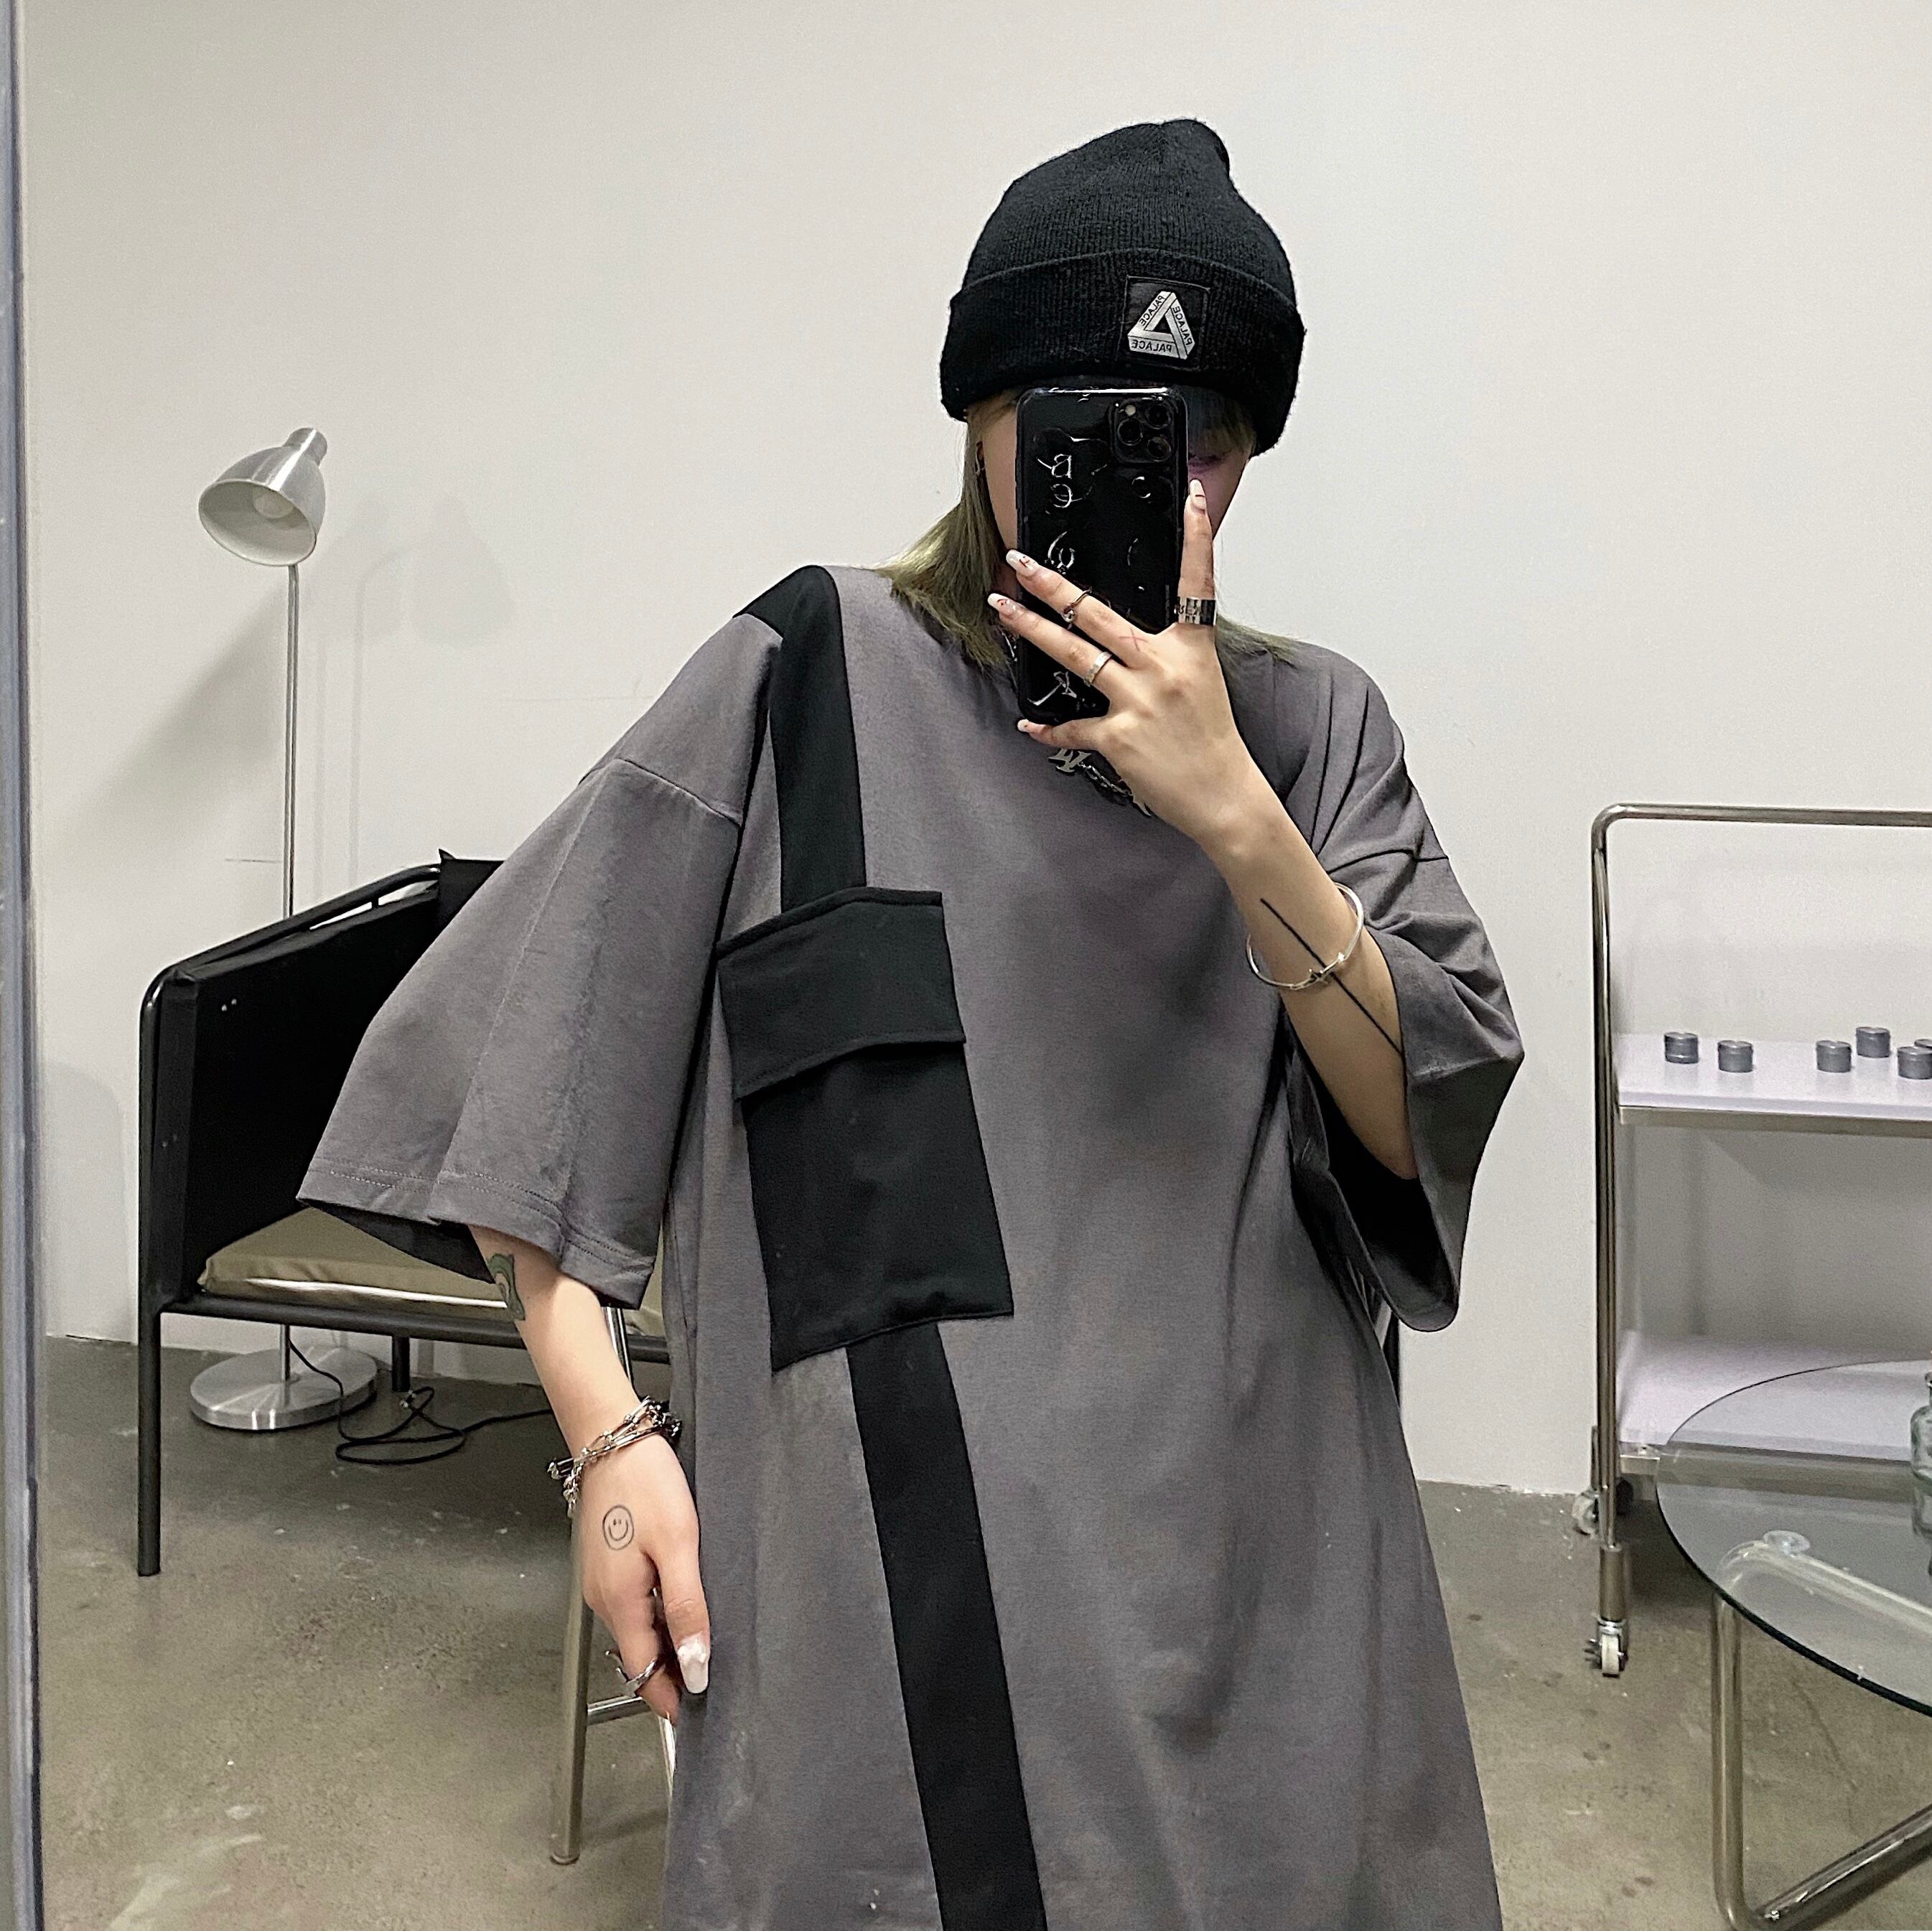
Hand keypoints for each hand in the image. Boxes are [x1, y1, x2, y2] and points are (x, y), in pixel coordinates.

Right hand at [579, 1425, 709, 1725]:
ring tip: (707, 1641)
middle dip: (673, 1672)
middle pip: (639, 1655)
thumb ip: (688, 1607)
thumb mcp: (678, 1544)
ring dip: (668, 1642)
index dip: (671, 1697)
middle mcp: (604, 1599)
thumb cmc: (644, 1483)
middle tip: (715, 1676)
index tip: (700, 1711)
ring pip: (637, 1630)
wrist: (610, 1437)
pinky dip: (658, 1614)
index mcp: (618, 1602)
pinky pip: (634, 1604)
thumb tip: (697, 1664)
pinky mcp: (608, 1562)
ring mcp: (603, 1581)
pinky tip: (684, 1602)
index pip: (643, 1673)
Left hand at [987, 479, 1273, 850]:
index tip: (1190, 500)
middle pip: (1098, 613)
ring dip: (1032, 630)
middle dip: (1053, 584)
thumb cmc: (1212, 743)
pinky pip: (1071, 727)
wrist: (1223, 795)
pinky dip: (1049, 729)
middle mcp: (1162, 667)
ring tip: (1004, 612)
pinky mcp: (1119, 736)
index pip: (1197, 582)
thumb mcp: (1202, 683)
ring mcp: (1139, 700)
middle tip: (1023, 563)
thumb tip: (1126, 643)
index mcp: (1190, 648)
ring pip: (1073, 654)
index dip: (1196, 537)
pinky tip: (1031, 725)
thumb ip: (1167, 656)